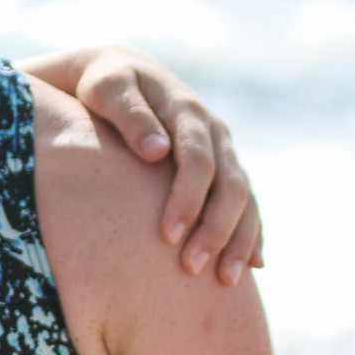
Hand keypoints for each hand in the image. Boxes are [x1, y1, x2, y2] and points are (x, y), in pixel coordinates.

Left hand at [24, 46, 261, 285]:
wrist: (122, 73)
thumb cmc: (104, 85)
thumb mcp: (108, 89)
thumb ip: (130, 115)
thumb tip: (158, 151)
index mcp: (187, 111)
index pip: (198, 160)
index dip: (187, 199)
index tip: (167, 237)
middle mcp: (215, 132)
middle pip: (230, 186)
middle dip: (215, 229)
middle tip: (191, 269)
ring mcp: (224, 150)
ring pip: (246, 199)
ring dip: (238, 240)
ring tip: (224, 280)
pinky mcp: (224, 167)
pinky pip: (247, 204)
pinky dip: (251, 233)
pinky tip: (250, 267)